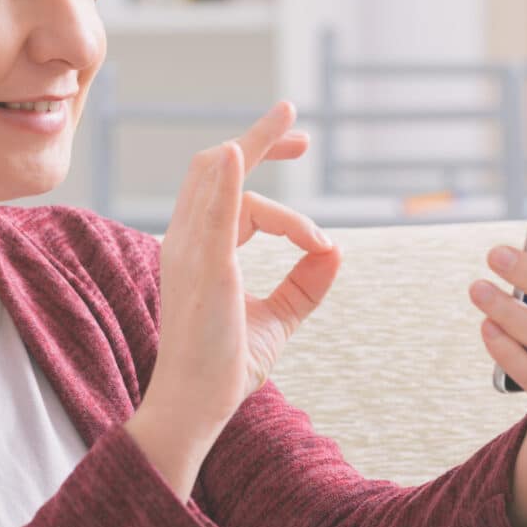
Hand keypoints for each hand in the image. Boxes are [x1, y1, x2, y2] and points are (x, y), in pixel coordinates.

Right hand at [143, 101, 341, 445]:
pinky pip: (212, 213)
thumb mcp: (278, 318)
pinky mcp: (205, 268)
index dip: (262, 165)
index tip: (302, 153)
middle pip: (214, 167)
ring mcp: (192, 251)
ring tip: (290, 124)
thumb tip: (337, 251)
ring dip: (254, 147)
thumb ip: (305, 285)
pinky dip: (224, 180)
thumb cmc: (226, 363)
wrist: (198, 403)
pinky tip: (238, 152)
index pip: (228, 189)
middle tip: (296, 123)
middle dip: (257, 139)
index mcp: (202, 248)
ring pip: (217, 178)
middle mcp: (189, 240)